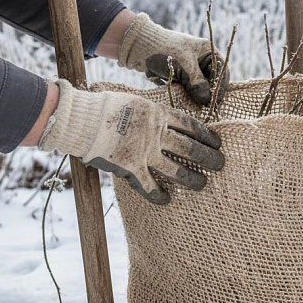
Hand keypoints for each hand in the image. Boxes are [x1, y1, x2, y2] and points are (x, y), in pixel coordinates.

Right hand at [38, 80, 223, 204]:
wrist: (81, 118)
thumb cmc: (105, 107)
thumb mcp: (134, 102)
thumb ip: (149, 113)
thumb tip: (159, 119)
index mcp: (158, 115)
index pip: (190, 125)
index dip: (206, 135)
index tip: (218, 142)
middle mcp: (156, 134)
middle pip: (190, 148)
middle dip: (208, 157)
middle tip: (221, 164)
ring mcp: (144, 152)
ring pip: (176, 169)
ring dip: (191, 178)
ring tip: (203, 184)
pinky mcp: (130, 167)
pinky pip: (149, 186)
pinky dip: (158, 195)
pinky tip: (167, 200)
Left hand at [117, 13, 228, 105]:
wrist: (139, 47)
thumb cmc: (165, 50)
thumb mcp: (184, 65)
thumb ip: (197, 82)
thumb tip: (207, 100)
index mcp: (208, 51)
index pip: (221, 72)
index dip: (220, 87)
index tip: (216, 102)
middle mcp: (202, 60)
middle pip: (211, 81)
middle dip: (208, 93)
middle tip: (205, 108)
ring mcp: (191, 69)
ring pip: (200, 87)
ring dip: (196, 96)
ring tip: (194, 106)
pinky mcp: (181, 77)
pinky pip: (188, 89)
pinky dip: (186, 95)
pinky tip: (184, 101)